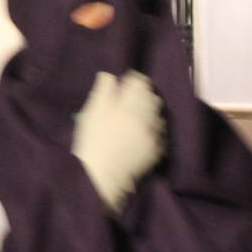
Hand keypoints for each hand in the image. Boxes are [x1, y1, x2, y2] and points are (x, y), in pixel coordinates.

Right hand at [70, 71, 163, 213]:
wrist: (101, 175)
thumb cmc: (92, 141)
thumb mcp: (92, 112)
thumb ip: (103, 90)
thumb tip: (110, 76)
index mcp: (129, 105)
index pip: (140, 83)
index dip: (133, 81)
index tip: (125, 85)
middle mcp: (146, 117)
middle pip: (152, 98)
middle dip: (143, 96)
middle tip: (129, 101)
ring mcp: (153, 135)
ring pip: (158, 115)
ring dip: (149, 113)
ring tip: (136, 118)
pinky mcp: (155, 151)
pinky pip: (159, 134)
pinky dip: (152, 130)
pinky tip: (141, 135)